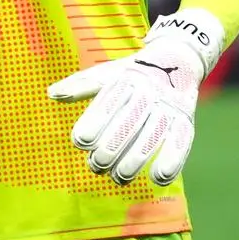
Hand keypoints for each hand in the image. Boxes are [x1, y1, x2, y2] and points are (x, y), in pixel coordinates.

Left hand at [46, 9, 223, 185]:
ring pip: (152, 135)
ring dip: (134, 160)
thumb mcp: (106, 73)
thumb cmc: (131, 73)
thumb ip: (80, 85)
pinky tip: (156, 178)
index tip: (79, 141)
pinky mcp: (187, 120)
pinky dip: (171, 161)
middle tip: (96, 165)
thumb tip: (52, 94)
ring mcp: (169, 106)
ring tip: (118, 178)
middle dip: (111, 147)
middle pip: (129, 121)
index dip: (94, 122)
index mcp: (126, 78)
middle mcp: (149, 90)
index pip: (109, 102)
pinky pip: (181, 142)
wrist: (177, 61)